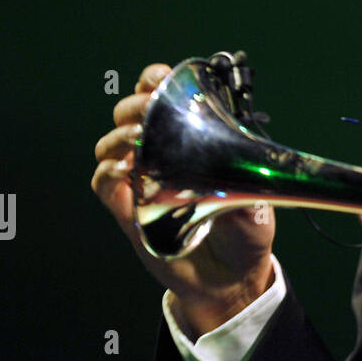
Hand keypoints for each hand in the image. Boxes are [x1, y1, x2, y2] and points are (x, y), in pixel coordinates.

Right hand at [92, 62, 275, 335]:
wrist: (231, 282)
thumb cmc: (246, 235)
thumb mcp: (257, 206)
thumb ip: (248, 189)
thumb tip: (242, 174)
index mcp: (194, 142)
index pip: (165, 98)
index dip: (155, 81)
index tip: (158, 78)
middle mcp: (164, 156)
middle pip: (129, 114)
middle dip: (134, 105)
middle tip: (147, 111)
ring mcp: (144, 182)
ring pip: (110, 145)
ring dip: (118, 136)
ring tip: (137, 141)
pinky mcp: (129, 213)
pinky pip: (103, 185)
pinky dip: (107, 172)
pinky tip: (124, 171)